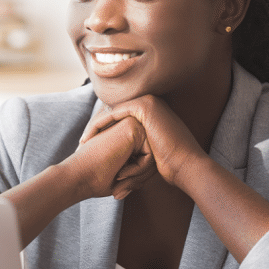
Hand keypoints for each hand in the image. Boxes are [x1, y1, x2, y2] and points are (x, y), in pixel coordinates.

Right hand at [61, 114, 155, 199]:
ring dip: (138, 175)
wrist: (78, 177)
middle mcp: (129, 125)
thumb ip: (140, 168)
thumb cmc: (96, 180)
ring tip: (118, 179)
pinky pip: (150, 156)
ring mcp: (131, 123)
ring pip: (153, 156)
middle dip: (140, 177)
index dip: (137, 177)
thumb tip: (164, 170)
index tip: (118, 186)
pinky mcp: (133, 127)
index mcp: (125, 134)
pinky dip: (138, 171)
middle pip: (153, 156)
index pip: (146, 159)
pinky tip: (120, 172)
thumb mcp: (123, 173)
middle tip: (119, 189)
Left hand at [80, 96, 204, 189]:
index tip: (89, 146)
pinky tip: (88, 139)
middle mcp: (150, 102)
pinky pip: (113, 113)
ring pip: (112, 112)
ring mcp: (148, 101)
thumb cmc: (171, 166)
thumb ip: (138, 148)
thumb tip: (125, 156)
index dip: (103, 131)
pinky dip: (99, 125)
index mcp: (151, 111)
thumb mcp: (150, 154)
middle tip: (82, 143)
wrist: (186, 166)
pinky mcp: (144, 105)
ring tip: (82, 142)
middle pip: (114, 112)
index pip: (120, 117)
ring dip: (95, 126)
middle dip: (96, 128)